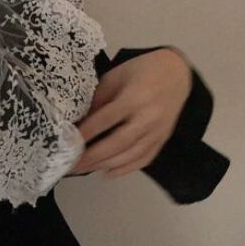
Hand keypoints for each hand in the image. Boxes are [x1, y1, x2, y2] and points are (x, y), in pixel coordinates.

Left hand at [67, 47, 193, 177]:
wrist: (176, 72)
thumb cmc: (140, 72)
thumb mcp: (114, 78)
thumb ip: (97, 101)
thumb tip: (76, 124)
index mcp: (135, 97)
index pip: (106, 119)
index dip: (86, 133)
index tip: (67, 144)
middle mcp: (149, 116)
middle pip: (118, 142)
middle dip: (92, 156)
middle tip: (70, 165)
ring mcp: (158, 130)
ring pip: (130, 155)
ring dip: (104, 165)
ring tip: (83, 169)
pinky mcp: (163, 139)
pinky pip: (144, 159)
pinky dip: (125, 169)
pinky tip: (106, 173)